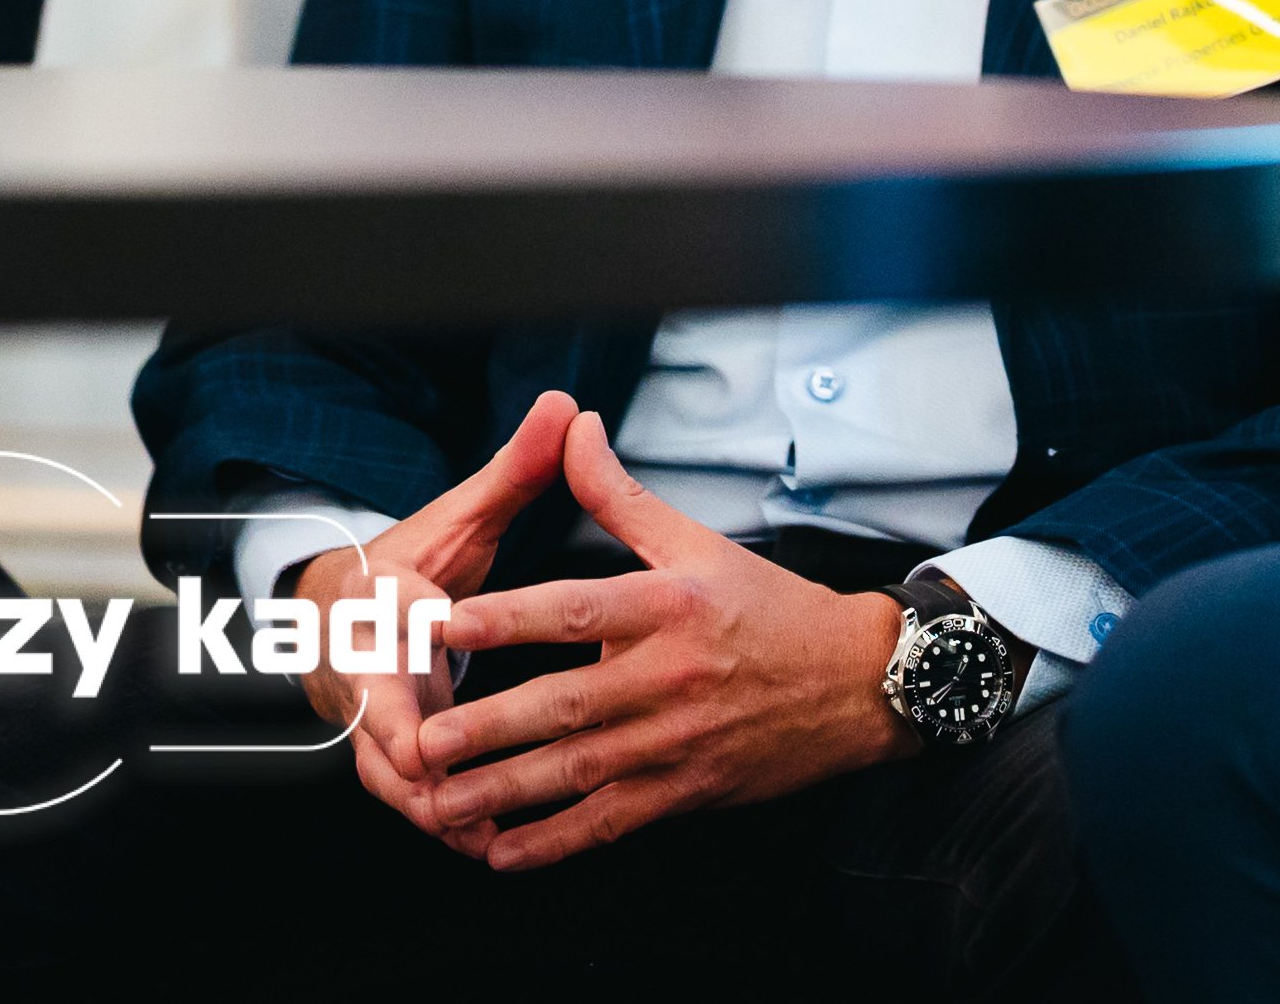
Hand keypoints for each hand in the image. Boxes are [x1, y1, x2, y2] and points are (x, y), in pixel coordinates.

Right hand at [296, 384, 579, 850]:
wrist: (341, 617)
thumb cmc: (414, 567)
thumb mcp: (459, 518)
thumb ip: (515, 470)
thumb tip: (567, 406)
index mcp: (380, 593)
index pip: (390, 606)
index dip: (414, 619)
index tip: (442, 635)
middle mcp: (363, 659)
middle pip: (375, 708)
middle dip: (410, 740)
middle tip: (454, 772)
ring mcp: (368, 715)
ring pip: (388, 769)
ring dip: (431, 797)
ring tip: (484, 827)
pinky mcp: (383, 755)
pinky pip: (408, 796)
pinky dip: (444, 821)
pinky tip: (491, 847)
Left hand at [418, 406, 915, 871]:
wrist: (856, 680)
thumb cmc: (771, 606)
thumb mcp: (698, 542)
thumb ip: (620, 494)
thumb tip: (574, 427)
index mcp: (669, 606)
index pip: (578, 608)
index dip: (511, 617)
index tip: (448, 623)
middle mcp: (670, 675)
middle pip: (567, 703)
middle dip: (489, 726)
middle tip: (423, 742)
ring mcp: (677, 739)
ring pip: (579, 770)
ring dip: (505, 790)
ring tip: (440, 801)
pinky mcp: (686, 789)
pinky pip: (611, 820)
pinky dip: (556, 841)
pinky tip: (504, 852)